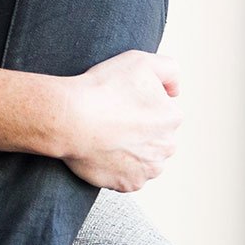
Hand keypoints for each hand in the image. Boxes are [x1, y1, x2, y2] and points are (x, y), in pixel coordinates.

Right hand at [53, 50, 181, 191]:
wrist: (71, 119)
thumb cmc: (102, 89)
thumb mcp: (140, 61)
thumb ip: (169, 69)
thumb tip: (174, 91)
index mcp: (172, 118)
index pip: (161, 111)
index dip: (140, 104)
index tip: (121, 101)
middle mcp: (166, 146)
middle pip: (155, 137)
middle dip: (139, 130)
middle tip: (113, 118)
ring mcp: (148, 169)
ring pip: (144, 158)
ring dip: (131, 150)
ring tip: (106, 135)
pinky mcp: (129, 184)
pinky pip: (127, 175)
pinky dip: (117, 166)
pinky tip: (103, 151)